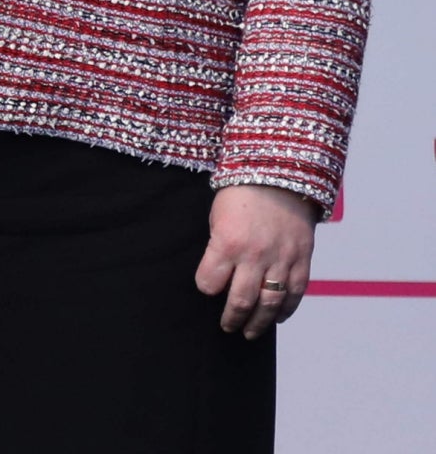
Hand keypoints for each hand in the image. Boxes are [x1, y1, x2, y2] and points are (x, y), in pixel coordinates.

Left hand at [197, 183, 316, 337]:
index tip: (207, 291)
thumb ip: (218, 247)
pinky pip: (295, 293)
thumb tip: (216, 276)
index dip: (206, 289)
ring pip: (270, 302)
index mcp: (227, 243)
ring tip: (249, 333)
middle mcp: (255, 255)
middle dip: (231, 318)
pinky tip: (277, 318)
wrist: (279, 176)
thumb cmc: (240, 195)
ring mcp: (282, 259)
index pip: (210, 282)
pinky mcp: (302, 260)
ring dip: (259, 323)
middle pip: (241, 300)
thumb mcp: (217, 217)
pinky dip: (286, 310)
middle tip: (227, 327)